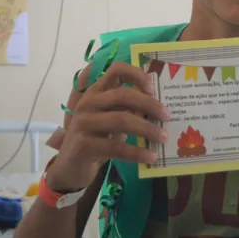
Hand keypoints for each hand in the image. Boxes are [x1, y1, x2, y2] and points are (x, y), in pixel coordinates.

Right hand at [47, 62, 170, 190]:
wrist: (71, 167)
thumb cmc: (97, 139)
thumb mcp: (112, 120)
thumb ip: (129, 109)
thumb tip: (161, 109)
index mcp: (96, 92)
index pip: (115, 70)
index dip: (136, 75)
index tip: (153, 87)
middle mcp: (88, 103)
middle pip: (123, 95)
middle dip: (149, 104)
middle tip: (167, 116)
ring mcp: (83, 123)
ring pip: (121, 120)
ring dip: (147, 129)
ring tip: (163, 137)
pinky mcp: (83, 145)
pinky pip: (116, 147)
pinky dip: (137, 152)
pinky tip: (151, 156)